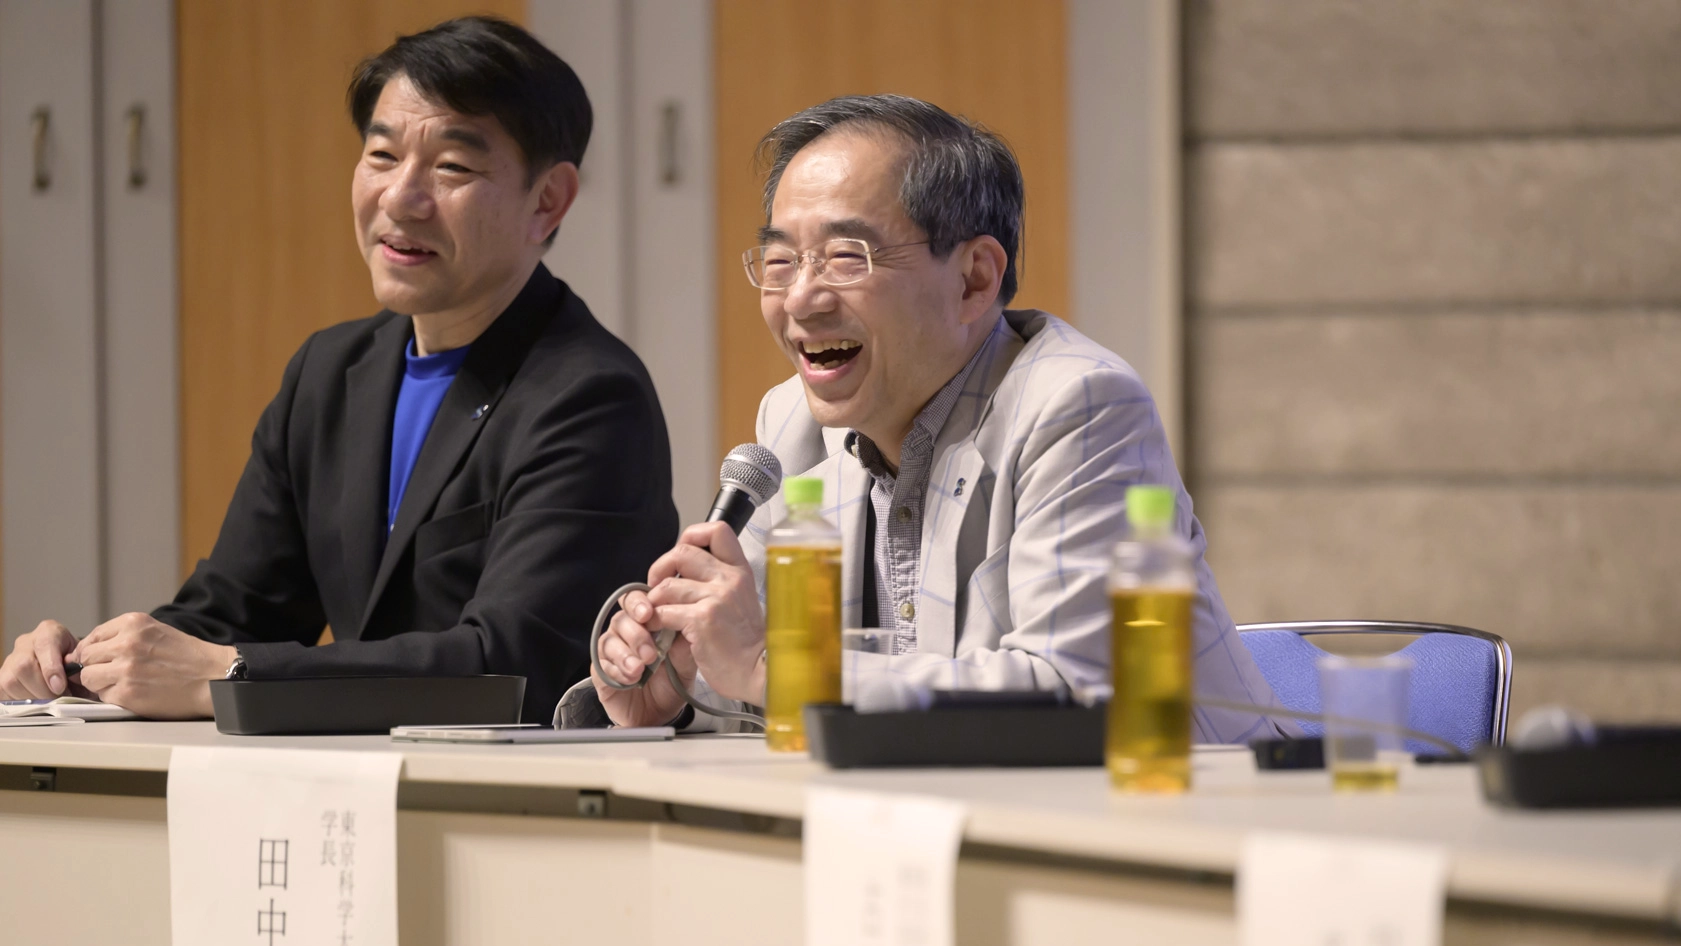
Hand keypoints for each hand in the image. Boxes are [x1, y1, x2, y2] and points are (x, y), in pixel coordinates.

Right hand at [0, 620, 84, 699]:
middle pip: (24, 667)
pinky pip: (3, 691)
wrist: (64, 661)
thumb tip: (79, 681)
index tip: (59, 687)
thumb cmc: (75, 662)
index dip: (51, 668)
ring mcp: (10, 659)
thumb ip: (81, 668)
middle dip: (43, 690)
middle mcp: (26, 642)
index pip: (45, 645)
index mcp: (49, 632)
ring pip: (11, 682)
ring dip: (32, 698)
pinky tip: (36, 702)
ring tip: (49, 701)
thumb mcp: (83, 660)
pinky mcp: (1, 676)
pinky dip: (20, 702)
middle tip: (59, 699)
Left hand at [70, 614, 235, 718]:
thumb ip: (125, 636)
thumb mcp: (156, 631)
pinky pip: (102, 695)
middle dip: (94, 666)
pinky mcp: (127, 693)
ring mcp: (125, 669)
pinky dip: (113, 696)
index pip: (93, 636)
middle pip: (86, 657)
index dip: (92, 650)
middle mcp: (127, 643)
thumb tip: (90, 651)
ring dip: (100, 682)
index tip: (97, 659)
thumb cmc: (189, 657)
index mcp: (134, 624)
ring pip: (88, 677)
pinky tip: (132, 693)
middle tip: (110, 673)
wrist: (213, 677)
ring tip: (121, 683)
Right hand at [592, 594, 694, 727]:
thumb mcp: (685, 663)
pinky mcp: (601, 671)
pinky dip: (617, 670)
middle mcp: (626, 633)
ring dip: (626, 654)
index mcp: (646, 623)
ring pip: (609, 640)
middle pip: (620, 618)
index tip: (649, 612)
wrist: (661, 715)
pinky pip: (601, 664)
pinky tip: (630, 678)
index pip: (636, 600)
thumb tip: (684, 620)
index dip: (639, 602)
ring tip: (641, 669)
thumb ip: (684, 642)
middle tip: (649, 650)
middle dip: (635, 632)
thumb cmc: (671, 683)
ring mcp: (611, 652)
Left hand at [643, 522, 765, 702]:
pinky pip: (664, 611)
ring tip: (656, 614)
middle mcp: (730, 579)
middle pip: (682, 552)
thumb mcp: (741, 601)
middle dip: (660, 568)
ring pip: (667, 585)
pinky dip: (655, 621)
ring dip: (654, 601)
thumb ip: (720, 582)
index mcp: (740, 571)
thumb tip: (685, 572)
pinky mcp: (702, 620)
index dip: (691, 536)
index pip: (716, 530)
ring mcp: (717, 598)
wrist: (758, 672)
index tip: (680, 559)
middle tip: (656, 586)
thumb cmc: (746, 643)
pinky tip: (659, 631)